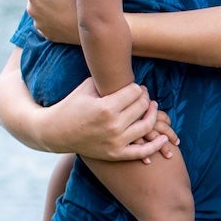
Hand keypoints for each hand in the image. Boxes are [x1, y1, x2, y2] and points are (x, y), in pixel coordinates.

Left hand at [25, 0, 80, 44]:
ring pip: (41, 4)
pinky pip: (46, 18)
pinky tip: (65, 15)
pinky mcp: (45, 33)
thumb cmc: (75, 3)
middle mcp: (30, 9)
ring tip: (65, 3)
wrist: (87, 30)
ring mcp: (38, 23)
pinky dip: (52, 15)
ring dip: (48, 1)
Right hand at [44, 80, 174, 163]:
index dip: (137, 87)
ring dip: (153, 115)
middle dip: (145, 98)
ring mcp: (115, 142)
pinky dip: (155, 145)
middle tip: (143, 95)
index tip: (135, 87)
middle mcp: (113, 125)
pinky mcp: (115, 154)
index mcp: (106, 107)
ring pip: (146, 126)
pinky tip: (164, 138)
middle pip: (142, 107)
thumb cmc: (72, 105)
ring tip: (152, 108)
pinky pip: (141, 152)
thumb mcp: (87, 87)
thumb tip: (125, 66)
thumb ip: (107, 79)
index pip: (135, 92)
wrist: (55, 132)